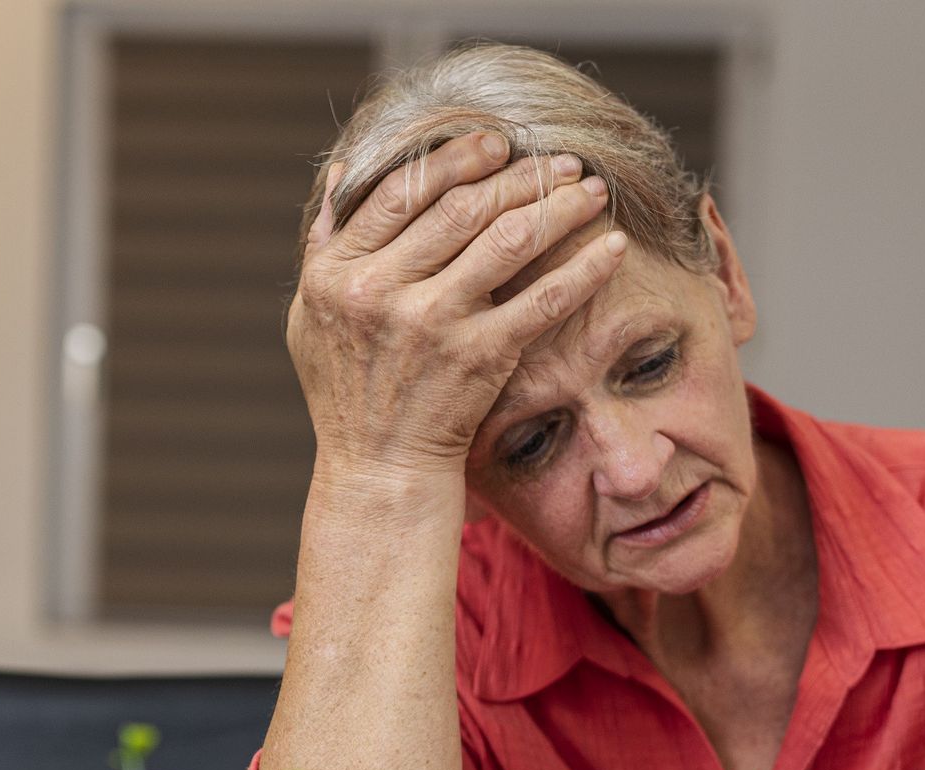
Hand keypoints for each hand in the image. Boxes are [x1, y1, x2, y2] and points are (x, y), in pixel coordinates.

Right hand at [287, 131, 627, 487]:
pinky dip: (582, 269)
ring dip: (557, 206)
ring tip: (591, 190)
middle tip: (561, 161)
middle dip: (519, 175)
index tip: (496, 143)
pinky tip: (612, 247)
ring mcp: (432, 322)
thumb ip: (325, 245)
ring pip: (506, 239)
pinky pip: (542, 299)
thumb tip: (342, 175)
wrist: (378, 471)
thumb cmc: (348, 395)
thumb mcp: (312, 315)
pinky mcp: (479, 357)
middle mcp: (380, 289)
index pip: (402, 191)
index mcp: (337, 270)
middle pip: (461, 207)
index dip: (454, 159)